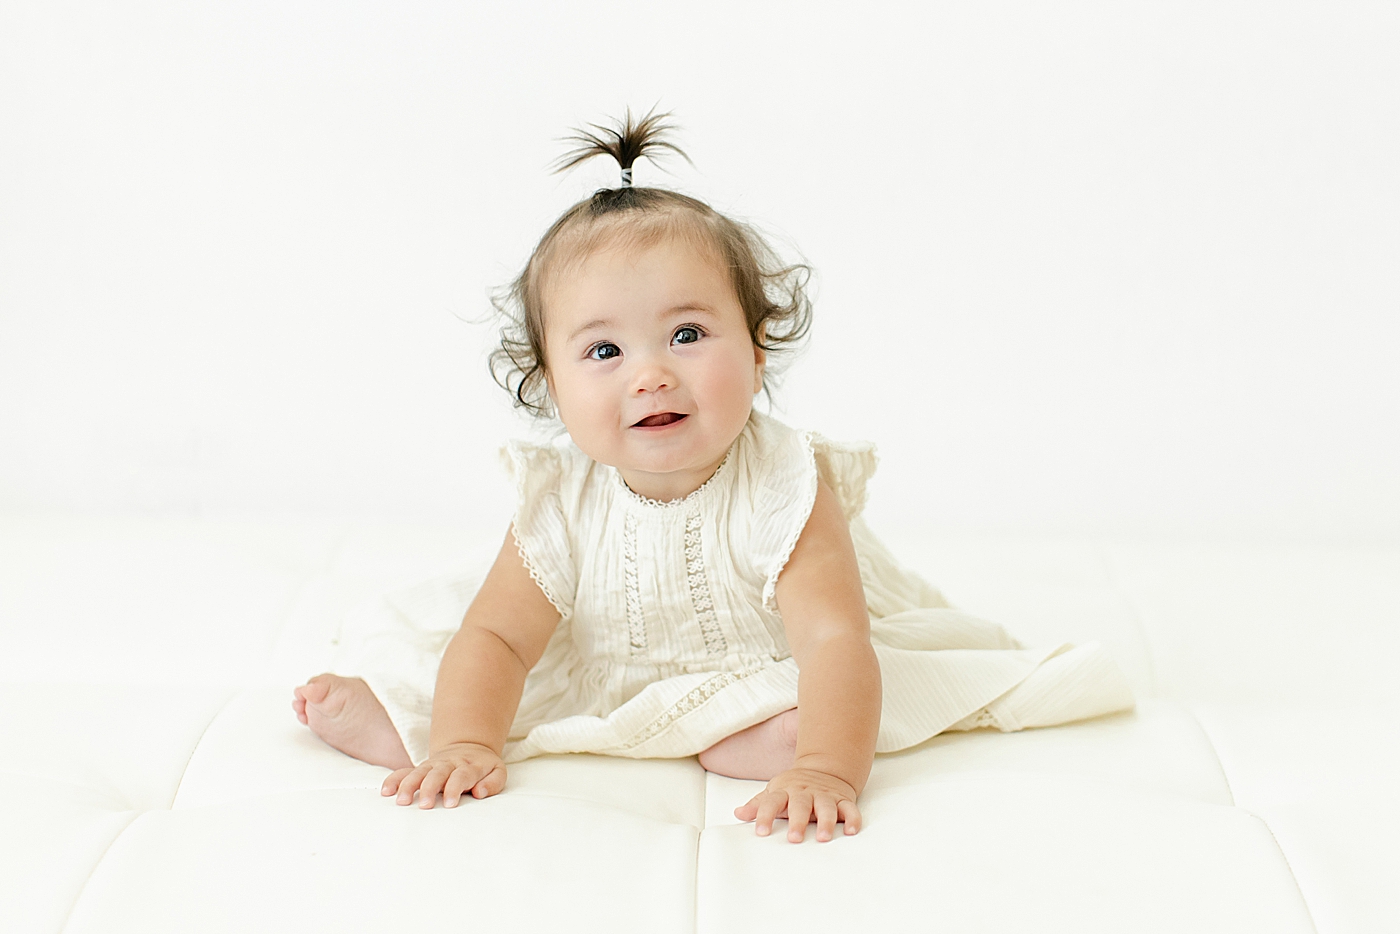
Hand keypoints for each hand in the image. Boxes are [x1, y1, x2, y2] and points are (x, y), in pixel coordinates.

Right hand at [381, 742, 506, 808]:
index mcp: (469, 766)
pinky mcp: (421, 768)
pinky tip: (386, 791)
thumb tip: (479, 792)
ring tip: (402, 801)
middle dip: (429, 788)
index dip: (455, 788)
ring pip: (419, 772)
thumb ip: (492, 783)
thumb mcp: (497, 772)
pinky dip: (395, 779)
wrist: (469, 747)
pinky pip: (405, 771)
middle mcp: (449, 764)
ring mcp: (433, 765)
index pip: (461, 776)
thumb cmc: (484, 767)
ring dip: (409, 785)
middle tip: (424, 805)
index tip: (449, 804)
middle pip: (437, 773)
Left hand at [733, 767, 861, 841]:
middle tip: (794, 838)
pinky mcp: (842, 800)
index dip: (764, 815)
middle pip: (800, 804)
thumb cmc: (794, 788)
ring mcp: (825, 795)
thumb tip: (738, 813)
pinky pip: (850, 809)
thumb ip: (758, 805)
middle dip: (797, 820)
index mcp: (785, 791)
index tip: (761, 832)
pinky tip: (851, 831)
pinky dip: (852, 819)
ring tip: (823, 837)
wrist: (824, 769)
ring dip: (826, 821)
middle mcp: (805, 792)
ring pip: (826, 806)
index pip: (771, 801)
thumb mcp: (774, 792)